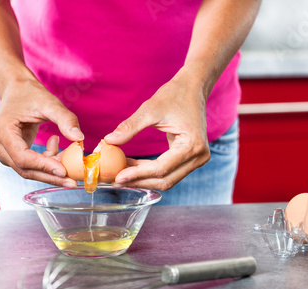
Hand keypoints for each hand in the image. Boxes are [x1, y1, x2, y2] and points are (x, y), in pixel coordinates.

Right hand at [0, 79, 83, 186]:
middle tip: (72, 182)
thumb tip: (79, 138)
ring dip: (49, 168)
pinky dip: (45, 161)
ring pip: (27, 169)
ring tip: (66, 155)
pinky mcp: (8, 153)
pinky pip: (29, 165)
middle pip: (25, 169)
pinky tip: (55, 143)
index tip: (64, 171)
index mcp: (2, 131)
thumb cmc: (31, 94)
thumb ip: (66, 119)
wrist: (17, 89)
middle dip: (50, 176)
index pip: (23, 157)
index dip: (44, 166)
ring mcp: (0, 150)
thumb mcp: (50, 103)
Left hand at [104, 68, 210, 190]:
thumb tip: (108, 141)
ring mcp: (197, 159)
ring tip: (121, 173)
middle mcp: (199, 156)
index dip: (138, 174)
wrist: (193, 87)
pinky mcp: (190, 158)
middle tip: (116, 180)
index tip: (118, 176)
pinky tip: (132, 167)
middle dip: (140, 181)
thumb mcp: (150, 109)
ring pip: (167, 179)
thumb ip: (130, 127)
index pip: (162, 168)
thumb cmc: (175, 94)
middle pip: (166, 180)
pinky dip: (150, 171)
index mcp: (193, 145)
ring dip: (143, 178)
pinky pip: (168, 171)